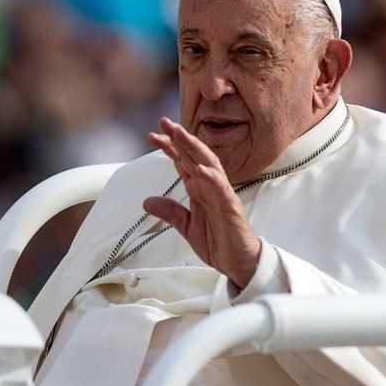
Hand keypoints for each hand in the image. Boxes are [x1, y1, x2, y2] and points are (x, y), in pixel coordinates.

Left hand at [143, 117, 261, 288]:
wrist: (239, 262)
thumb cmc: (219, 240)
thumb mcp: (187, 226)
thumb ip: (170, 212)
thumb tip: (147, 201)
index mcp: (199, 189)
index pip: (183, 162)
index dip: (170, 147)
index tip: (153, 135)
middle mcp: (210, 187)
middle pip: (195, 156)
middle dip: (180, 138)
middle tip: (165, 122)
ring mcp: (222, 196)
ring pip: (209, 166)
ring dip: (195, 149)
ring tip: (181, 135)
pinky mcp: (231, 209)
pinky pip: (222, 191)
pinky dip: (212, 179)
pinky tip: (201, 169)